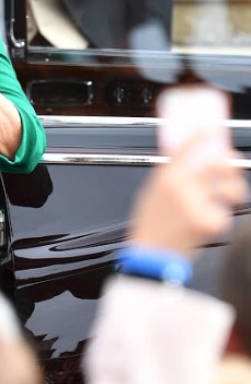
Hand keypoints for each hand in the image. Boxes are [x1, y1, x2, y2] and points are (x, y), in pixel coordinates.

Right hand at [130, 134, 247, 255]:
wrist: (153, 255)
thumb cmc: (151, 225)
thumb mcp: (153, 192)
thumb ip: (170, 173)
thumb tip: (188, 154)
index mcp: (165, 178)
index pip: (188, 146)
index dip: (203, 133)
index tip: (212, 128)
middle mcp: (182, 188)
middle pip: (216, 162)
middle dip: (228, 162)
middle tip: (229, 166)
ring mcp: (198, 205)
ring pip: (229, 186)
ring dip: (233, 189)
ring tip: (227, 195)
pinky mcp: (210, 222)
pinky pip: (226, 210)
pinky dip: (222, 214)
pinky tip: (210, 217)